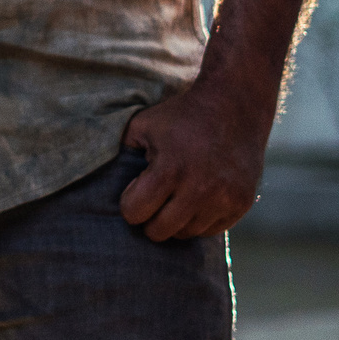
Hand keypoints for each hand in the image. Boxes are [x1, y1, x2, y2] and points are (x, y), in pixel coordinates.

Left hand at [118, 79, 272, 240]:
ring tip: (178, 194)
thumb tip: (97, 179)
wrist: (234, 105)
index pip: (135, 214)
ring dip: (177, 219)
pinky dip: (201, 219)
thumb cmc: (180, 116)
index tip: (137, 190)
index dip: (130, 204)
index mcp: (169, 169)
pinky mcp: (241, 204)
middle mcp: (198, 189)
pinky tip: (199, 196)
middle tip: (155, 199)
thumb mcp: (143, 125)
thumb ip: (120, 151)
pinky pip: (211, 231)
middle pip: (159, 232)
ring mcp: (223, 198)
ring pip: (186, 234)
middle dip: (151, 218)